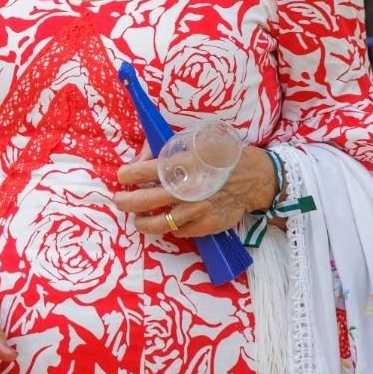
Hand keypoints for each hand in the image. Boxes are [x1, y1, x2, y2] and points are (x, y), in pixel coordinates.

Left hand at [112, 142, 277, 237]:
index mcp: (184, 163)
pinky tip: (168, 219)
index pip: (145, 171)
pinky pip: (178, 231)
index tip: (122, 176)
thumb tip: (139, 158)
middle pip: (145, 200)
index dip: (128, 175)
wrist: (252, 177)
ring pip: (158, 224)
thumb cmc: (219, 156)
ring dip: (142, 221)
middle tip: (120, 200)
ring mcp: (197, 210)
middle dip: (126, 202)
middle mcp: (188, 189)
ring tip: (137, 218)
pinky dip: (169, 226)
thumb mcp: (194, 142)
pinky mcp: (205, 225)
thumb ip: (164, 149)